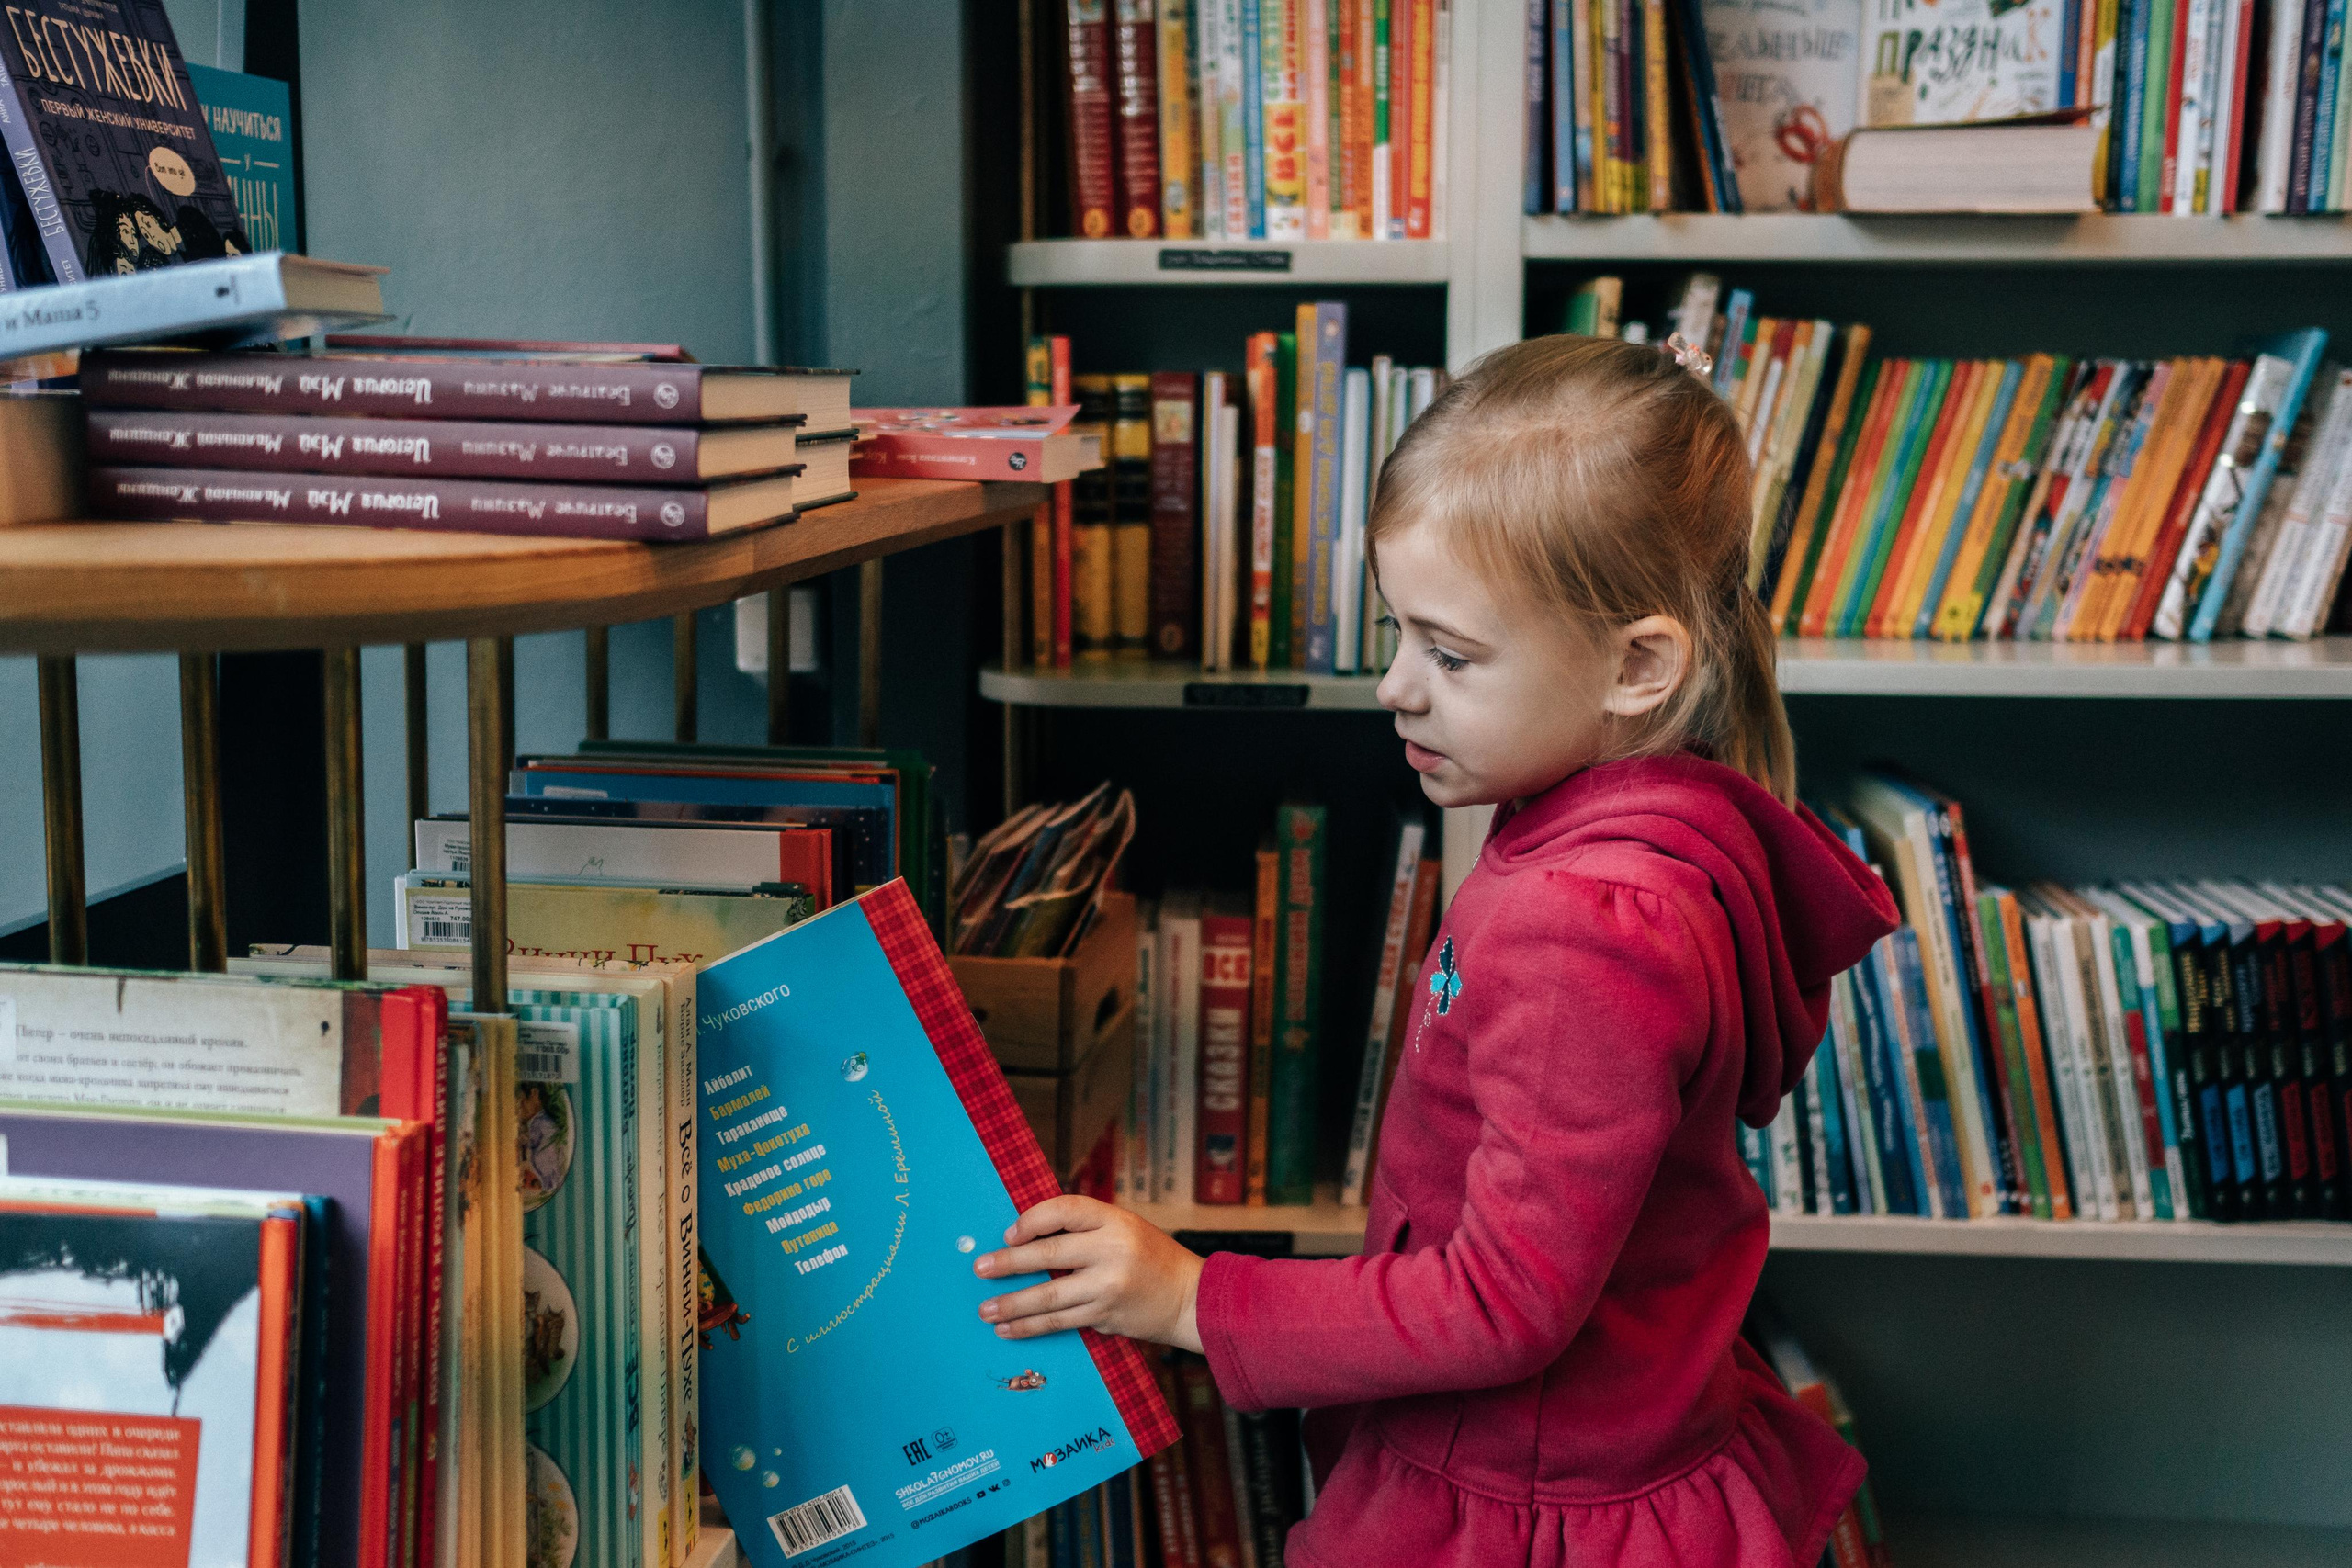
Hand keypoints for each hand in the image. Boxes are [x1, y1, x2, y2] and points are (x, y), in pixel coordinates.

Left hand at [973, 1195, 1204, 1352]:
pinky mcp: (1105, 1316)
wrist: (1189, 1298)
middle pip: (1049, 1255)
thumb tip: (1025, 1236)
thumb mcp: (1123, 1228)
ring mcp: (1108, 1286)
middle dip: (1009, 1263)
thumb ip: (1083, 1229)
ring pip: (1049, 1296)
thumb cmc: (1150, 1257)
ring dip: (1012, 1303)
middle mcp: (1111, 1251)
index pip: (1064, 1209)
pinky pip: (1060, 1322)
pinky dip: (1031, 1326)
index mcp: (1114, 1220)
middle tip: (980, 1268)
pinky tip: (1009, 1329)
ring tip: (986, 1309)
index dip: (1031, 1220)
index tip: (1009, 1233)